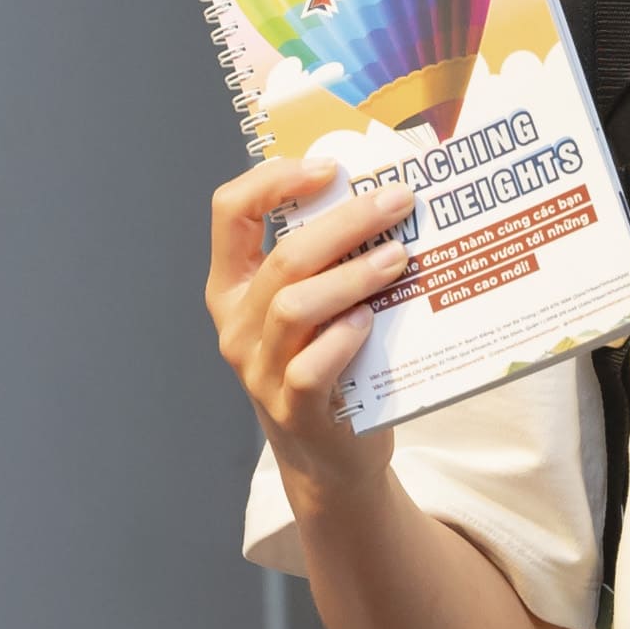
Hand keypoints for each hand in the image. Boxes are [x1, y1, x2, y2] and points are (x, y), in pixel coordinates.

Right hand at [206, 154, 416, 501]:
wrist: (330, 458)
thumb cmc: (330, 365)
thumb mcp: (314, 308)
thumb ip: (327, 262)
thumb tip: (384, 198)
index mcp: (233, 287)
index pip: (231, 213)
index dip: (273, 179)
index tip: (330, 169)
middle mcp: (236, 325)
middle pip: (282, 258)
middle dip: (344, 222)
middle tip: (395, 203)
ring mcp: (259, 370)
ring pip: (294, 307)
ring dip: (352, 277)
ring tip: (399, 259)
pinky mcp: (291, 409)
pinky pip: (310, 367)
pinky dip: (342, 339)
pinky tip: (370, 322)